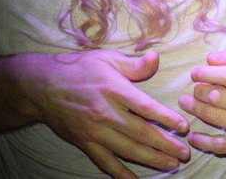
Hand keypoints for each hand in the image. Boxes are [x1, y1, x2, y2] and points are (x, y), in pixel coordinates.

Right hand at [30, 50, 189, 178]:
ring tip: (171, 164)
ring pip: (127, 150)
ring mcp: (95, 132)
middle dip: (165, 145)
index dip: (167, 119)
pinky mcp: (85, 143)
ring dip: (151, 159)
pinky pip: (105, 162)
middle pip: (141, 133)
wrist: (41, 87)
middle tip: (185, 153)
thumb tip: (155, 58)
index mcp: (114, 90)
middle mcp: (106, 113)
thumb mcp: (107, 58)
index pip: (146, 108)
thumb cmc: (79, 69)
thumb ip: (133, 64)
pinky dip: (120, 174)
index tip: (184, 127)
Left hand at [179, 49, 225, 157]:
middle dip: (200, 91)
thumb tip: (209, 59)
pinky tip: (192, 135)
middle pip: (218, 97)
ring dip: (195, 109)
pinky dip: (202, 141)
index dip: (208, 73)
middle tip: (194, 89)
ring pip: (215, 117)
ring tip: (186, 102)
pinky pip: (218, 144)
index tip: (195, 73)